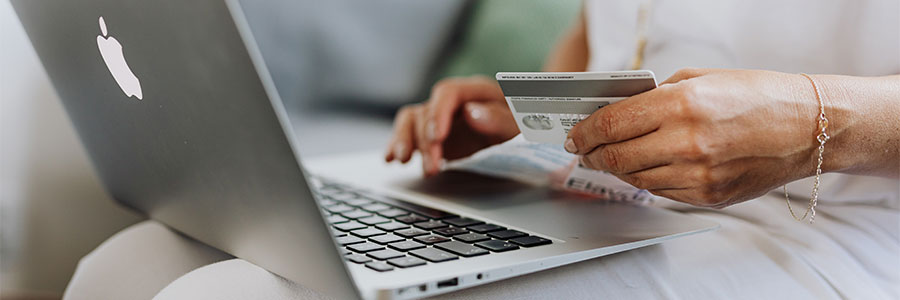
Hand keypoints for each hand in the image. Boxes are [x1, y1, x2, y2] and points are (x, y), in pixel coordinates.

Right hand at [385, 76, 518, 176]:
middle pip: (427, 111)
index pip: (448, 92)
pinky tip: (390, 159)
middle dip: (425, 141)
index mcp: (476, 91)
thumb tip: (472, 113)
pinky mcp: (432, 135)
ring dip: (405, 141)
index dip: (438, 113)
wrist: (525, 136)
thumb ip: (500, 118)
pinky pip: (408, 134)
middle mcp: (453, 102)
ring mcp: (440, 118)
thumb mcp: (521, 125)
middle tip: (432, 167)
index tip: (436, 137)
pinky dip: (397, 145)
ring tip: (403, 161)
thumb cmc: (525, 126)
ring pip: (411, 121)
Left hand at [566, 68, 824, 207]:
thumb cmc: (757, 96)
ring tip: (610, 157)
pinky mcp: (708, 197)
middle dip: (592, 154)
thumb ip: (655, 96)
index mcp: (682, 105)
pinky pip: (661, 191)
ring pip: (635, 178)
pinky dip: (646, 179)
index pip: (612, 124)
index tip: (574, 134)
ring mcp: (698, 175)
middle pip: (615, 157)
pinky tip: (645, 166)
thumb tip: (615, 111)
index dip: (584, 131)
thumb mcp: (700, 79)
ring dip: (616, 168)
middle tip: (583, 150)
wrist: (808, 127)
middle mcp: (688, 143)